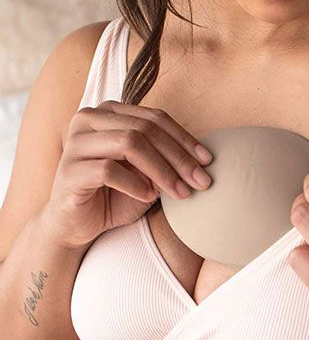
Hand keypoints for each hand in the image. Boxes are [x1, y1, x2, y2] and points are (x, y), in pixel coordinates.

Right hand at [44, 100, 212, 248]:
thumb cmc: (114, 196)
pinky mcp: (70, 170)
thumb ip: (165, 160)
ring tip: (180, 193)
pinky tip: (148, 197)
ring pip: (129, 143)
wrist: (78, 225)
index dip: (184, 138)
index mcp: (109, 114)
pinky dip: (135, 184)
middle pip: (145, 129)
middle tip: (201, 182)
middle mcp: (89, 120)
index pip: (154, 117)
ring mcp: (76, 143)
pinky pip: (109, 170)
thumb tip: (201, 159)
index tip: (208, 161)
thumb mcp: (147, 175)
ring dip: (162, 170)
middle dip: (179, 157)